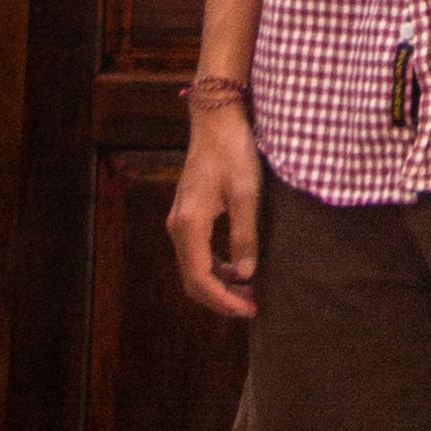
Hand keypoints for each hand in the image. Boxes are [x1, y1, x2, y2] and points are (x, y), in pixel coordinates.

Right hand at [168, 109, 263, 317]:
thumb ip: (245, 236)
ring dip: (218, 285)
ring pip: (193, 269)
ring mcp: (179, 221)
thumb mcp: (247, 194)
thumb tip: (246, 275)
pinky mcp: (187, 215)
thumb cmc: (233, 152)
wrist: (216, 120)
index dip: (225, 301)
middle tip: (252, 307)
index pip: (201, 279)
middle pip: (192, 280)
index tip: (250, 309)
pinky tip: (238, 269)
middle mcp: (177, 227)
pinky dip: (215, 269)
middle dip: (221, 299)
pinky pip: (196, 254)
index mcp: (189, 225)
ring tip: (250, 291)